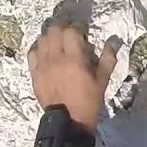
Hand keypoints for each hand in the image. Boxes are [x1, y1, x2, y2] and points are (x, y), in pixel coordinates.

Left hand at [27, 10, 120, 131]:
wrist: (69, 121)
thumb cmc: (89, 101)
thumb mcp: (103, 80)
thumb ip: (108, 58)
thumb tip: (114, 41)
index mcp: (74, 59)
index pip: (71, 31)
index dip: (78, 26)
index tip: (83, 28)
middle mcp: (55, 58)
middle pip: (54, 30)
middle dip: (63, 25)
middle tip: (70, 30)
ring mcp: (42, 65)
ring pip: (42, 38)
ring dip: (51, 34)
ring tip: (58, 38)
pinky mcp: (34, 72)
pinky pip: (32, 51)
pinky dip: (39, 46)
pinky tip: (46, 49)